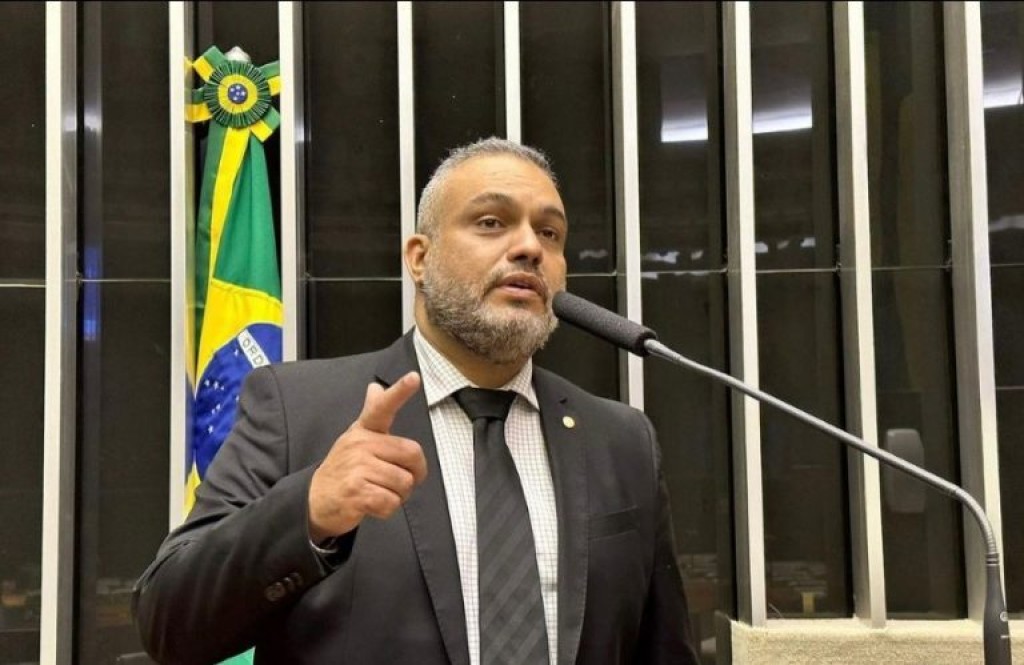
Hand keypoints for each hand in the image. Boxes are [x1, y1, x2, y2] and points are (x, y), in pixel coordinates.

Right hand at [308, 372, 426, 542]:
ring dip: (398, 495)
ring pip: (404, 483)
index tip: (414, 377)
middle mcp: (360, 445)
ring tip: (378, 492)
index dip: (400, 392)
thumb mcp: (355, 437)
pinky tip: (372, 504)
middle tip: (397, 480)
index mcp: (364, 431)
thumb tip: (376, 386)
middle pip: (412, 455)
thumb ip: (371, 413)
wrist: (314, 500)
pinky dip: (387, 509)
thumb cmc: (343, 468)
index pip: (382, 407)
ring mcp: (357, 468)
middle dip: (413, 474)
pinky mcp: (356, 492)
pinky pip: (391, 502)